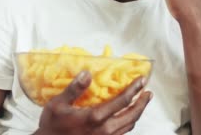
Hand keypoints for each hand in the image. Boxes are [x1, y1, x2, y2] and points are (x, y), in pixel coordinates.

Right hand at [34, 71, 151, 134]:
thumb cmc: (52, 126)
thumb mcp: (58, 104)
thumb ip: (74, 88)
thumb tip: (87, 73)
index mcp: (95, 117)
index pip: (122, 101)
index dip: (134, 89)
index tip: (142, 80)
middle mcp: (104, 129)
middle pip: (131, 115)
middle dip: (142, 103)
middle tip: (148, 93)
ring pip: (129, 125)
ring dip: (137, 113)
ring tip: (141, 103)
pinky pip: (122, 133)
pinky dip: (128, 123)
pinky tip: (127, 117)